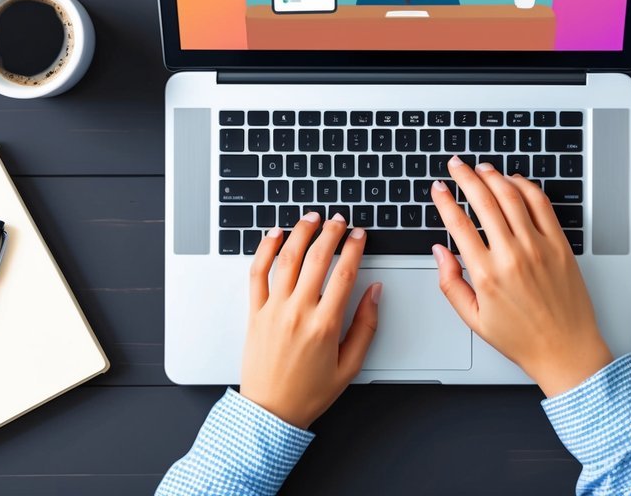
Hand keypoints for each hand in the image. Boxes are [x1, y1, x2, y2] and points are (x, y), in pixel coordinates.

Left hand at [239, 212, 381, 427]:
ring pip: (287, 259)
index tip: (360, 235)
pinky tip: (275, 234)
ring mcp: (273, 310)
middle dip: (331, 233)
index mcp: (325, 326)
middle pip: (316, 259)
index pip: (344, 274)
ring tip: (312, 218)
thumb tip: (375, 292)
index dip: (354, 248)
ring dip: (300, 233)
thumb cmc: (310, 392)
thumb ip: (366, 326)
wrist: (270, 412)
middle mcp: (298, 313)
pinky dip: (265, 249)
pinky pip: (257, 273)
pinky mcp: (255, 312)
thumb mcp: (350, 366)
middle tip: (340, 221)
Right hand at [431, 157, 612, 396]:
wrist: (566, 350)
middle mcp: (512, 256)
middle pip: (484, 201)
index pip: (458, 224)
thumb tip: (439, 252)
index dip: (445, 200)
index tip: (438, 188)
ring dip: (493, 176)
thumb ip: (450, 283)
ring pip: (512, 196)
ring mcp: (538, 247)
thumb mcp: (474, 319)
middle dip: (465, 177)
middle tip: (456, 165)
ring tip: (481, 168)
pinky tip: (514, 182)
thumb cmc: (522, 338)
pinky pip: (541, 205)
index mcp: (487, 275)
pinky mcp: (560, 245)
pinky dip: (526, 187)